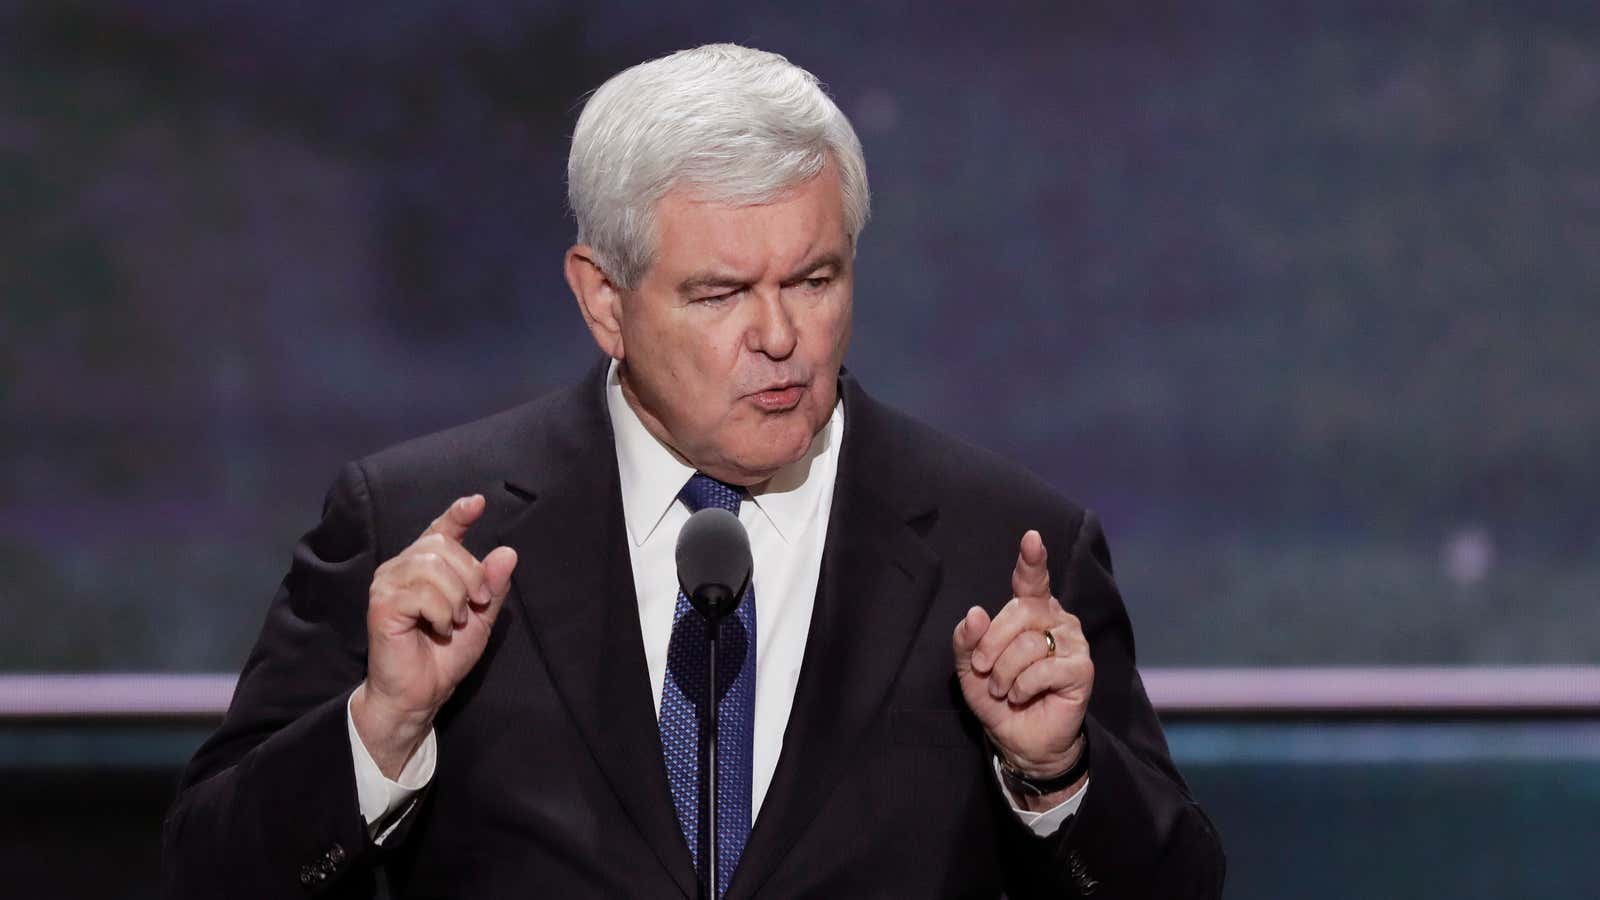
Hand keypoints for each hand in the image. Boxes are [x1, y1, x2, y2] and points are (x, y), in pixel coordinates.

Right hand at [351, 494, 517, 776]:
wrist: (421, 693)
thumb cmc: (445, 655)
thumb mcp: (481, 618)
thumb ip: (492, 585)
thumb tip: (508, 552)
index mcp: (424, 567)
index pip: (440, 530)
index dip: (458, 514)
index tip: (478, 502)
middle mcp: (401, 568)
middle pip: (442, 546)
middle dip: (470, 576)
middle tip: (475, 606)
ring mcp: (387, 583)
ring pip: (433, 565)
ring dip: (456, 597)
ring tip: (453, 622)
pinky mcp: (382, 604)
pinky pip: (422, 592)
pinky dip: (441, 612)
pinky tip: (438, 628)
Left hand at [952, 530, 1092, 802]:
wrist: (1019, 738)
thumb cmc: (997, 696)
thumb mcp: (969, 668)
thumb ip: (967, 639)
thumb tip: (975, 613)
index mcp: (1031, 611)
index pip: (1032, 579)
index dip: (1032, 560)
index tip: (1031, 538)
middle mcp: (1056, 619)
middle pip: (1019, 613)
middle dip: (991, 645)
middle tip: (983, 671)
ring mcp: (1073, 642)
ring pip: (1028, 643)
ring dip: (1004, 673)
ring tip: (1003, 689)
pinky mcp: (1082, 669)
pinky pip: (1043, 669)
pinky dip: (1022, 687)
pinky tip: (1022, 696)